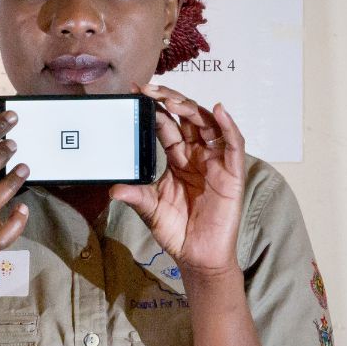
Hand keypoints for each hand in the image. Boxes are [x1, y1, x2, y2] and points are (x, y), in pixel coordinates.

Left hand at [110, 84, 243, 275]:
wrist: (197, 255)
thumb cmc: (177, 231)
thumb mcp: (149, 209)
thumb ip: (134, 195)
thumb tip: (112, 189)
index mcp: (178, 159)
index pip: (166, 126)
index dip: (154, 109)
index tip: (136, 94)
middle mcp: (197, 155)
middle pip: (186, 118)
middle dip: (169, 100)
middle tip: (149, 90)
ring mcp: (215, 162)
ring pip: (208, 125)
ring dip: (192, 108)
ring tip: (173, 99)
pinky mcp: (232, 173)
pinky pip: (233, 144)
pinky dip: (228, 126)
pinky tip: (218, 111)